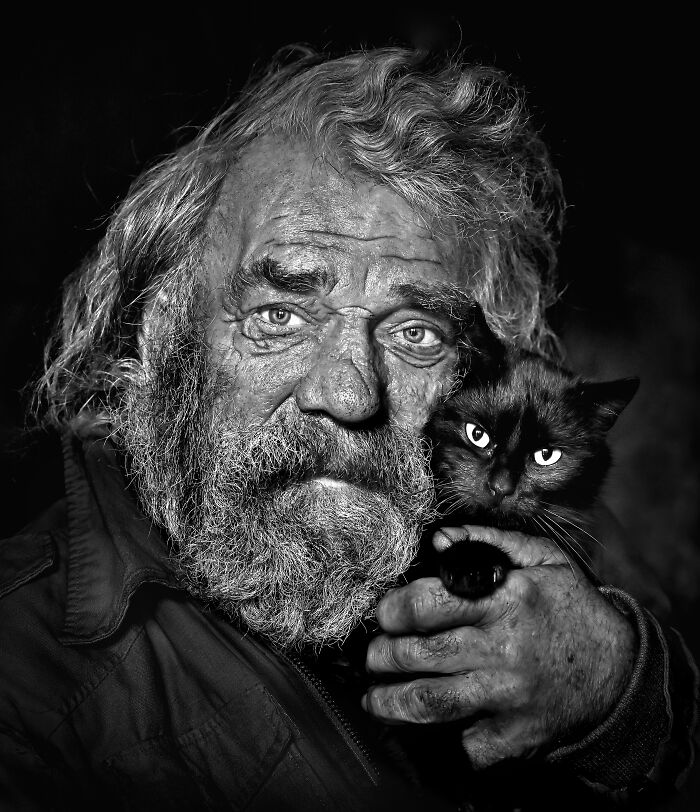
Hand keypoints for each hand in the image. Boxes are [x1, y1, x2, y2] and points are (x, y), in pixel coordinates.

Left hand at [362, 524, 636, 767]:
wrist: (624, 672)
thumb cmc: (574, 608)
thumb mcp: (543, 559)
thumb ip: (488, 542)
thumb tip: (437, 540)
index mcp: (507, 600)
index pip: (430, 604)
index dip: (394, 609)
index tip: (383, 614)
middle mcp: (504, 648)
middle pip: (421, 655)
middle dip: (382, 656)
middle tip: (372, 655)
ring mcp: (510, 696)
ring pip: (432, 703)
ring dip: (391, 702)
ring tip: (373, 699)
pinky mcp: (518, 736)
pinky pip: (469, 743)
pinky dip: (449, 738)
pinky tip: (437, 727)